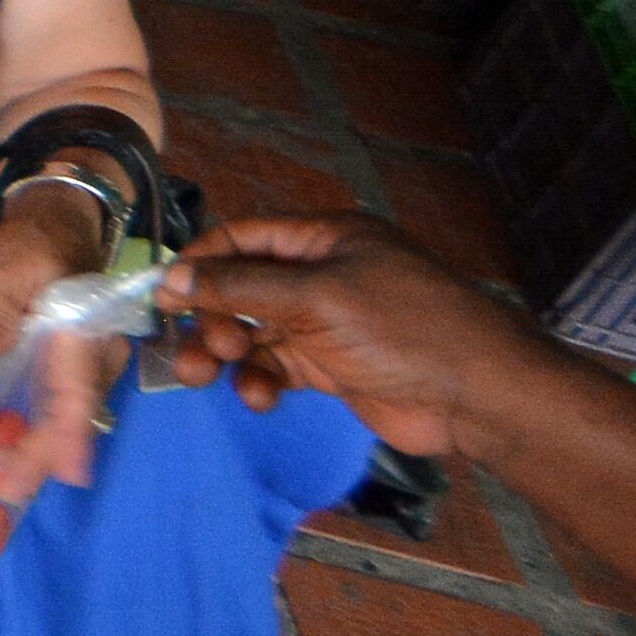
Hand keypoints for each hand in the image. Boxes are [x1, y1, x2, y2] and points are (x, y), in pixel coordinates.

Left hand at [0, 186, 122, 504]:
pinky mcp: (74, 367)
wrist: (58, 220)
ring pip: (68, 418)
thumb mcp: (4, 269)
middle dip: (36, 456)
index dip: (71, 438)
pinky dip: (33, 431)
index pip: (79, 393)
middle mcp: (96, 355)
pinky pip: (61, 408)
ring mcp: (88, 363)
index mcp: (83, 333)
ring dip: (32, 448)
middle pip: (74, 418)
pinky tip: (1, 447)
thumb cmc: (31, 243)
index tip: (66, 477)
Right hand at [157, 213, 541, 456]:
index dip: (199, 262)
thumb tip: (172, 278)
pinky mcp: (331, 367)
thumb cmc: (403, 327)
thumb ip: (241, 288)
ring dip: (225, 354)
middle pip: (241, 289)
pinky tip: (259, 397)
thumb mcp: (317, 298)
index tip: (160, 295)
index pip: (244, 238)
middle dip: (210, 317)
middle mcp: (321, 275)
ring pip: (253, 332)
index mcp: (324, 239)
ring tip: (204, 378)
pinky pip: (276, 367)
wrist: (476, 394)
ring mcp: (325, 323)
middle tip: (194, 350)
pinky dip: (259, 381)